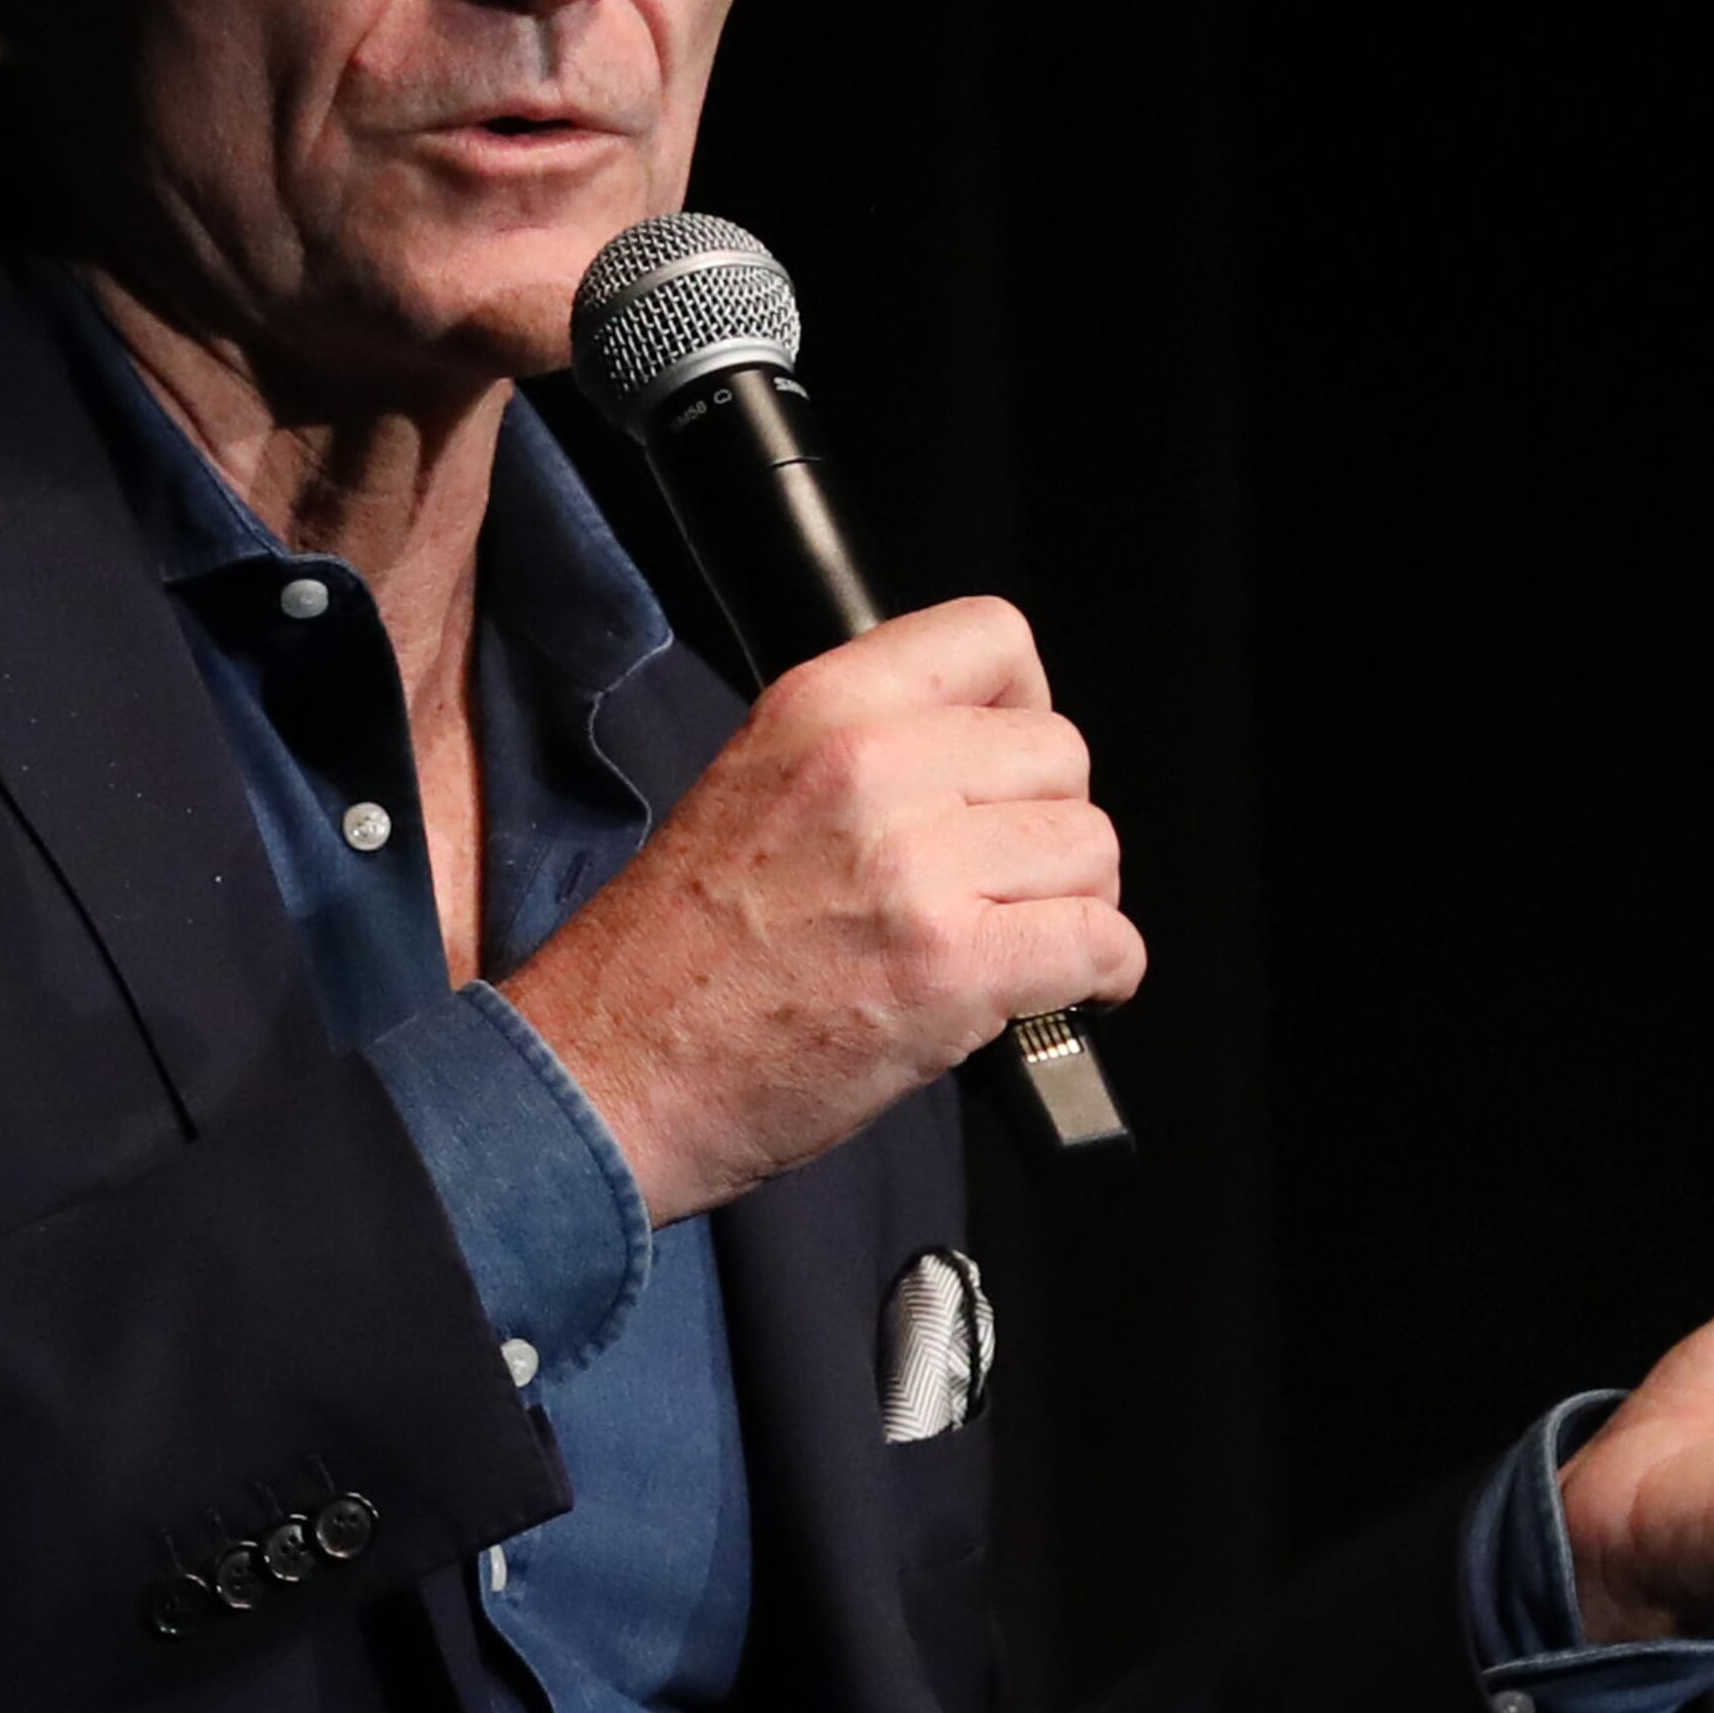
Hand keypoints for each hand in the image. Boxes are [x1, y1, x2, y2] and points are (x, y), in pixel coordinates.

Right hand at [503, 598, 1142, 1219]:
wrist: (611, 1074)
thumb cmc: (673, 959)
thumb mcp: (753, 787)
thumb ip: (866, 753)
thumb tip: (984, 766)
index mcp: (821, 706)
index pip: (995, 638)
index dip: (1024, 711)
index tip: (1007, 772)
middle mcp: (872, 767)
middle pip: (1060, 755)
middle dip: (1051, 826)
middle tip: (1011, 884)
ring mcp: (916, 866)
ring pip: (1089, 847)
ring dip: (1077, 904)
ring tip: (1024, 943)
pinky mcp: (952, 967)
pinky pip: (1099, 941)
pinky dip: (1102, 974)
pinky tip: (1063, 993)